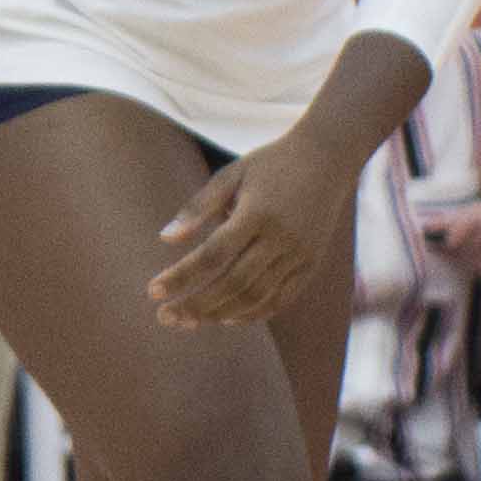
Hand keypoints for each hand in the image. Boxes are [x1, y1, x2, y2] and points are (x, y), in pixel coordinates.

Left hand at [150, 133, 351, 327]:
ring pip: (258, 296)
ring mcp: (300, 254)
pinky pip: (282, 298)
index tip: (152, 292)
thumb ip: (198, 207)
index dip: (182, 276)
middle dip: (196, 304)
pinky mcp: (312, 264)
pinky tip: (225, 318)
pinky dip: (253, 313)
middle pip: (234, 283)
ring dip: (220, 313)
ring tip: (188, 322)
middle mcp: (282, 238)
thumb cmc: (269, 164)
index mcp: (257, 214)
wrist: (328, 158)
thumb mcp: (230, 175)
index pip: (213, 255)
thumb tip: (164, 239)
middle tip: (164, 317)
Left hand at [423, 196, 480, 282]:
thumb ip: (453, 219)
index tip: (437, 245)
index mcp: (480, 214)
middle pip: (459, 254)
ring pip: (473, 265)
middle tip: (456, 251)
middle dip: (453, 255)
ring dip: (472, 263)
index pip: (451, 237)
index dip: (441, 244)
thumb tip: (424, 226)